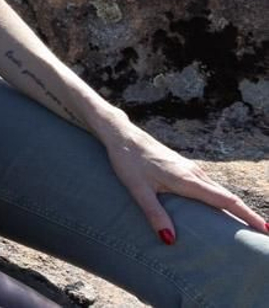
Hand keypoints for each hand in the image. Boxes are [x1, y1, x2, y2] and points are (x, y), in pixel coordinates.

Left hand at [102, 117, 265, 242]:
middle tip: (264, 234)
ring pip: (220, 191)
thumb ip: (154, 214)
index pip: (226, 201)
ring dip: (236, 207)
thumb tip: (170, 240)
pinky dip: (222, 199)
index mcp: (187, 180)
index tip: (264, 230)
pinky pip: (210, 186)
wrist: (121, 134)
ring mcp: (191, 168)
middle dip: (247, 215)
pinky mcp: (185, 167)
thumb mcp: (138, 190)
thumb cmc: (127, 161)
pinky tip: (222, 208)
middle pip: (228, 197)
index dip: (246, 216)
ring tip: (248, 226)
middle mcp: (194, 173)